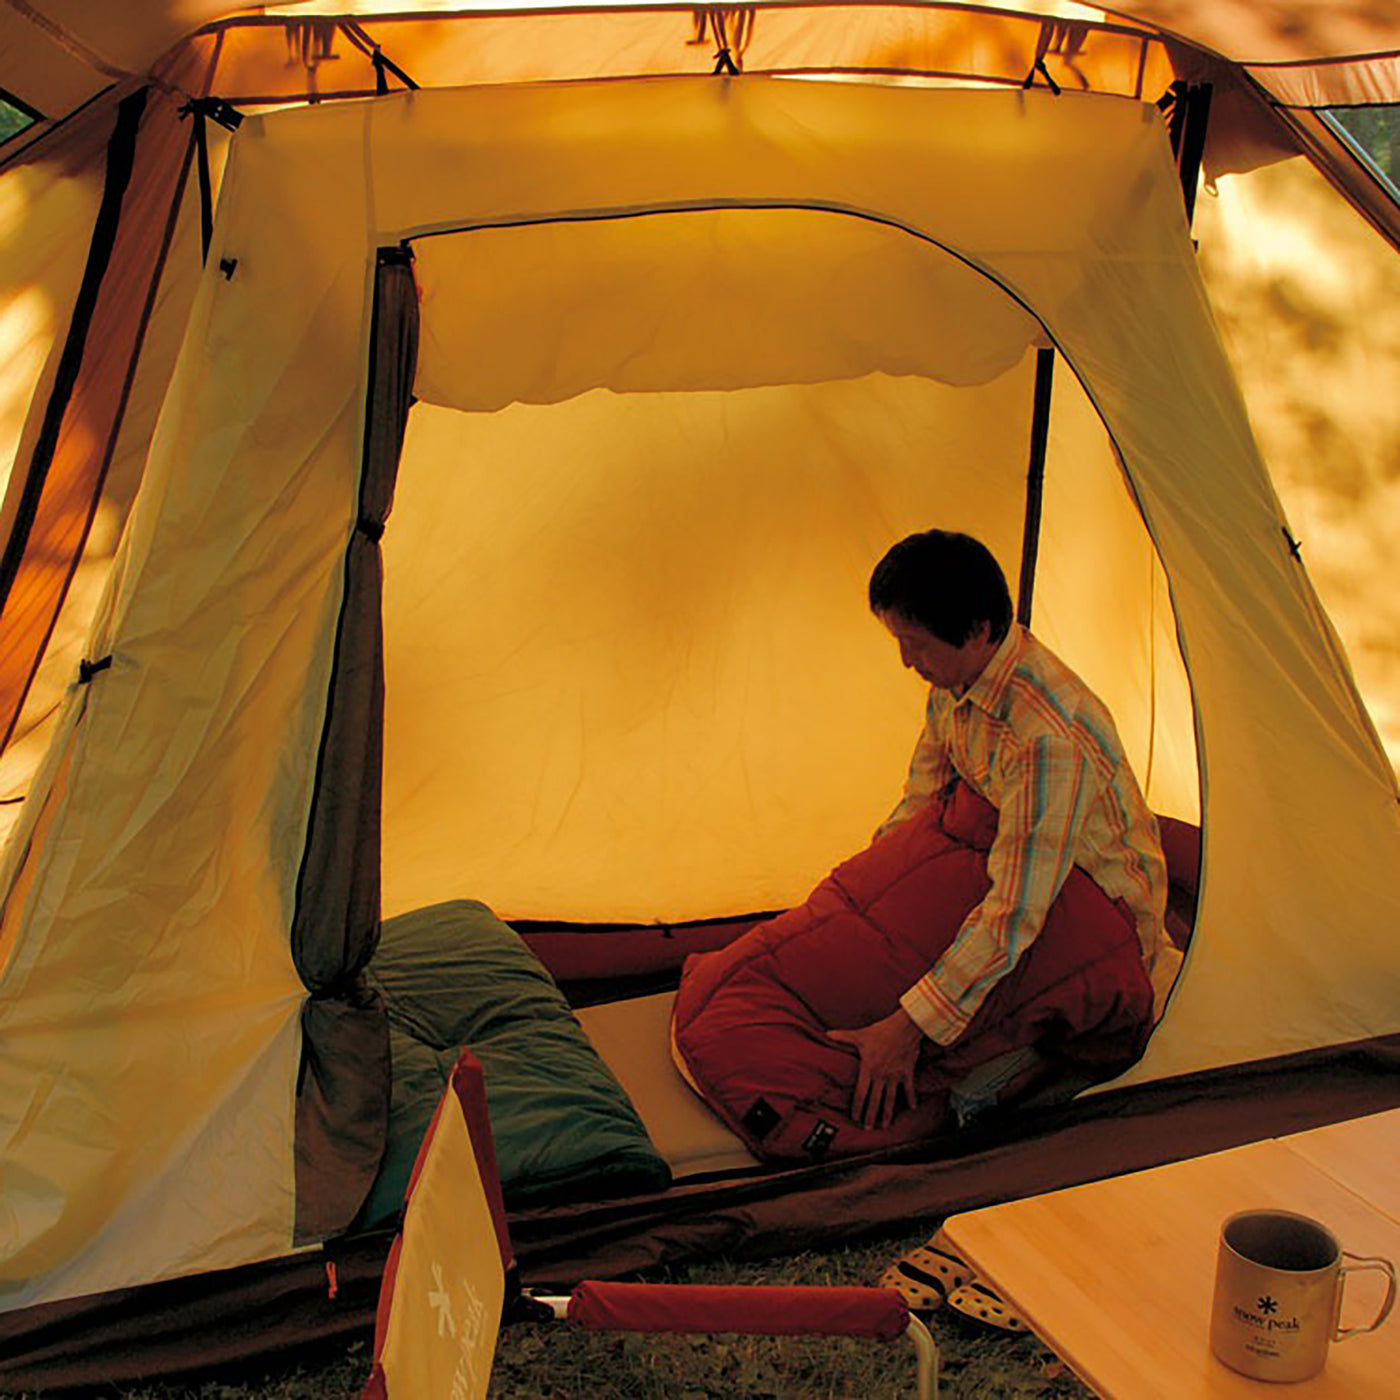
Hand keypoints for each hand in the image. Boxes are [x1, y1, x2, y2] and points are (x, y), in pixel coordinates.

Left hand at [828, 1007, 925, 1129]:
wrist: (903, 1027)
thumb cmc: (880, 1031)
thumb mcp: (859, 1034)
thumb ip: (842, 1036)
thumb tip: (826, 1033)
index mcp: (868, 1069)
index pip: (860, 1094)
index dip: (856, 1107)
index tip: (854, 1118)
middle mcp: (881, 1076)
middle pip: (874, 1101)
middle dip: (870, 1116)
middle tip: (867, 1128)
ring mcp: (895, 1076)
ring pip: (890, 1099)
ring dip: (887, 1113)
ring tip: (884, 1126)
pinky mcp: (907, 1072)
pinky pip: (909, 1089)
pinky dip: (911, 1098)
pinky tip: (912, 1108)